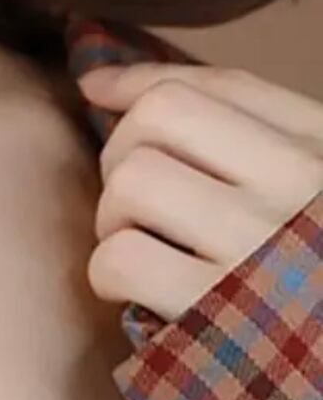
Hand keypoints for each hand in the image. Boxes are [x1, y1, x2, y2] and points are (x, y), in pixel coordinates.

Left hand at [76, 63, 322, 322]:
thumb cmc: (308, 280)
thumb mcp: (307, 193)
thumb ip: (237, 132)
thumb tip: (97, 82)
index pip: (208, 86)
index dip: (134, 82)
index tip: (97, 90)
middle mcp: (299, 190)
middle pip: (155, 122)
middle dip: (121, 155)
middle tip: (138, 204)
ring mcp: (259, 252)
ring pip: (131, 183)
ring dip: (115, 217)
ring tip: (145, 248)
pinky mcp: (218, 317)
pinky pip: (120, 258)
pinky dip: (109, 273)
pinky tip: (139, 294)